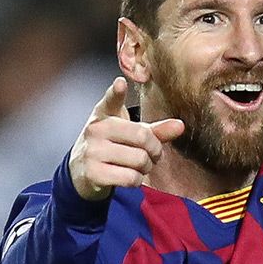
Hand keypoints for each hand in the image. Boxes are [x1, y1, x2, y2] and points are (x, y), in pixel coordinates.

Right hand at [69, 77, 184, 200]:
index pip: (111, 100)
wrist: (82, 171)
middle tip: (151, 155)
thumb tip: (181, 126)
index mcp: (104, 114)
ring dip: (146, 167)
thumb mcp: (130, 133)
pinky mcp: (92, 173)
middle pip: (143, 137)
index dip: (116, 92)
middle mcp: (96, 130)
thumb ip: (156, 130)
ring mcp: (92, 151)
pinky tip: (129, 176)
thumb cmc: (112, 146)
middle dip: (155, 150)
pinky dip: (136, 180)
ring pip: (139, 160)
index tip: (121, 83)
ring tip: (139, 166)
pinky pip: (130, 177)